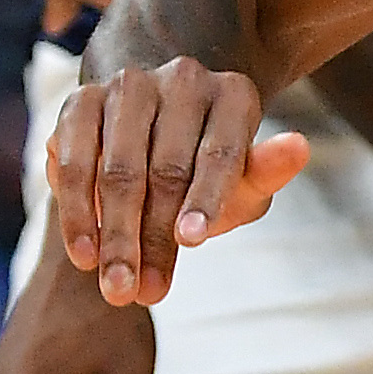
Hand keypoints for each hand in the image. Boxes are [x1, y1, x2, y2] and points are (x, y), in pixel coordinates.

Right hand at [50, 55, 307, 305]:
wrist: (155, 140)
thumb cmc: (210, 174)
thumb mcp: (244, 181)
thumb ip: (266, 173)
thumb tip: (299, 147)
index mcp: (233, 94)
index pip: (221, 152)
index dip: (206, 198)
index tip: (192, 241)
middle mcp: (181, 79)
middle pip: (166, 168)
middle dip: (154, 238)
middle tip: (146, 294)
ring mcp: (128, 85)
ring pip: (117, 169)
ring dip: (114, 234)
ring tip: (116, 288)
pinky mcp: (81, 99)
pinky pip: (73, 160)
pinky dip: (76, 211)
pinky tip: (84, 254)